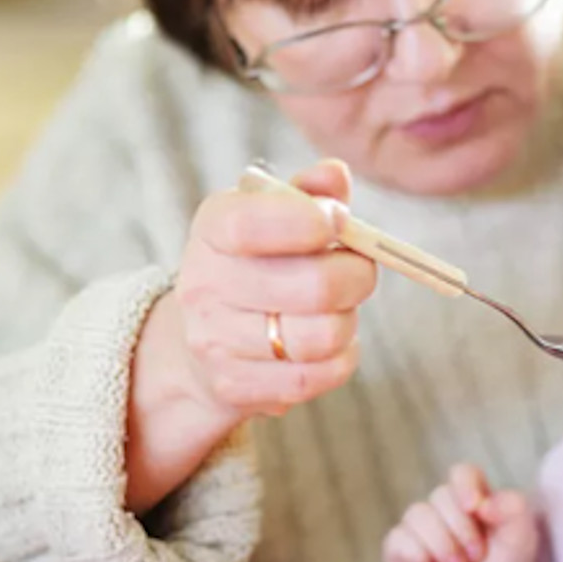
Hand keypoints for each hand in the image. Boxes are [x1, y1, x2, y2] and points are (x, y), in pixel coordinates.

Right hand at [167, 158, 374, 418]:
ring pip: (321, 337)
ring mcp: (214, 342)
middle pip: (313, 288)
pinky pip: (315, 378)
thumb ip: (308, 190)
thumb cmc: (255, 262)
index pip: (249, 225)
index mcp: (211, 230)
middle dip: (357, 275)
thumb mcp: (271, 214)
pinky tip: (331, 344)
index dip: (304, 221)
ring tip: (339, 310)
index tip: (338, 219)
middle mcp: (202, 285)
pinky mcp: (233, 386)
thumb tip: (336, 175)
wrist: (201, 337)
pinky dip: (340, 359)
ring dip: (348, 321)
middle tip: (360, 269)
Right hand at [383, 464, 538, 561]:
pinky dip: (417, 555)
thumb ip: (514, 509)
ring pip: (418, 513)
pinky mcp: (398, 549)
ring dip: (443, 546)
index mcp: (474, 501)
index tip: (475, 507)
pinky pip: (398, 538)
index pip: (463, 473)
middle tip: (477, 558)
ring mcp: (418, 529)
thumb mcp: (521, 542)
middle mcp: (443, 510)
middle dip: (462, 530)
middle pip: (440, 494)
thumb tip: (481, 502)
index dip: (465, 484)